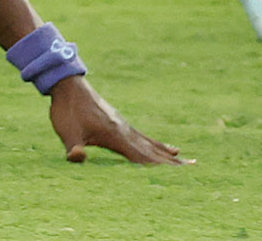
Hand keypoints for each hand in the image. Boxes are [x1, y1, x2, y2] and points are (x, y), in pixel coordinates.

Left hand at [48, 78, 188, 165]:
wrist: (69, 85)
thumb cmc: (66, 110)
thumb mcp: (66, 131)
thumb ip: (72, 147)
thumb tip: (77, 158)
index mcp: (115, 135)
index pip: (139, 156)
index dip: (157, 168)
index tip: (178, 177)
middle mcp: (125, 130)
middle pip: (152, 151)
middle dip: (171, 163)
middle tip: (195, 170)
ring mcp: (125, 125)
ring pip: (152, 144)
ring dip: (169, 156)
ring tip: (190, 162)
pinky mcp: (122, 122)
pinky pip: (146, 137)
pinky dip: (160, 145)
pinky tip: (170, 148)